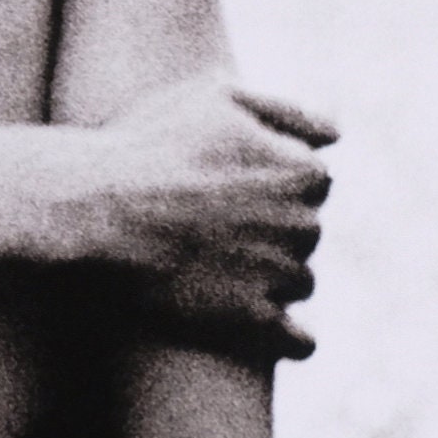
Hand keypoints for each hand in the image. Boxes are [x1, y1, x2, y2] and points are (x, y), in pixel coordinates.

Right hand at [87, 72, 335, 354]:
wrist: (102, 208)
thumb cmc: (153, 145)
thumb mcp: (219, 98)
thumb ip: (287, 111)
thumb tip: (335, 136)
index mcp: (304, 172)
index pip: (310, 180)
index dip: (272, 179)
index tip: (233, 183)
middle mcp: (304, 225)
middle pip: (304, 232)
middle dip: (273, 229)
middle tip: (217, 225)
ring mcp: (280, 275)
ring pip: (298, 281)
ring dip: (273, 277)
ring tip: (220, 268)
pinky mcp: (251, 320)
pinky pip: (297, 338)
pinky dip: (293, 339)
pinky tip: (285, 337)